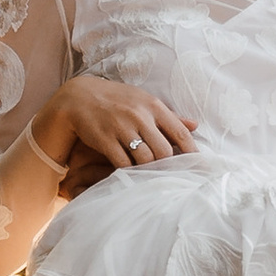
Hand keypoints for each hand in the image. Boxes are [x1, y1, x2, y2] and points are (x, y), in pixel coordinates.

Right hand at [31, 75, 195, 179]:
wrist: (79, 97)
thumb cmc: (117, 100)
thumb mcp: (144, 101)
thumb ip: (169, 116)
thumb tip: (195, 125)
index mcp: (153, 106)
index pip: (180, 132)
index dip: (191, 152)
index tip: (196, 166)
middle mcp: (140, 116)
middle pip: (164, 151)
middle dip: (167, 166)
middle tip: (169, 176)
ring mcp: (122, 127)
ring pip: (145, 159)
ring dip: (148, 171)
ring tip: (150, 177)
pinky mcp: (105, 139)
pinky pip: (122, 163)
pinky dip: (128, 172)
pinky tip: (130, 175)